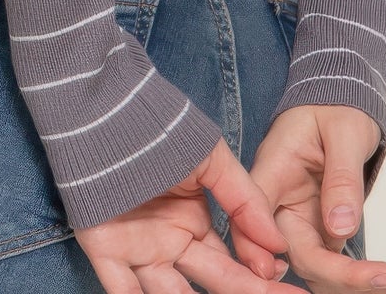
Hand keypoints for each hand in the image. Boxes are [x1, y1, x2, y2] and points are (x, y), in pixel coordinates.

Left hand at [73, 133, 292, 292]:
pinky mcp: (105, 252)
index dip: (257, 273)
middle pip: (212, 280)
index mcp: (194, 222)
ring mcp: (138, 251)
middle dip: (246, 290)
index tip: (280, 276)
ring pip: (171, 293)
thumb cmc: (159, 127)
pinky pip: (122, 290)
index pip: (232, 261)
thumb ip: (244, 199)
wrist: (106, 110)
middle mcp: (169, 243)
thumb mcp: (210, 158)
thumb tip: (279, 243)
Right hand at [248, 107, 385, 291]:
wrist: (341, 99)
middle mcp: (280, 203)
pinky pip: (332, 263)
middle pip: (293, 254)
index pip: (254, 221)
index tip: (311, 270)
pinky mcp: (318, 229)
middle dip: (338, 276)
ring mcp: (299, 219)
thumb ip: (342, 178)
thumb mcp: (344, 132)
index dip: (268, 254)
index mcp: (272, 172)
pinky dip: (359, 275)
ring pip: (314, 268)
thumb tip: (341, 228)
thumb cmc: (335, 106)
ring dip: (352, 283)